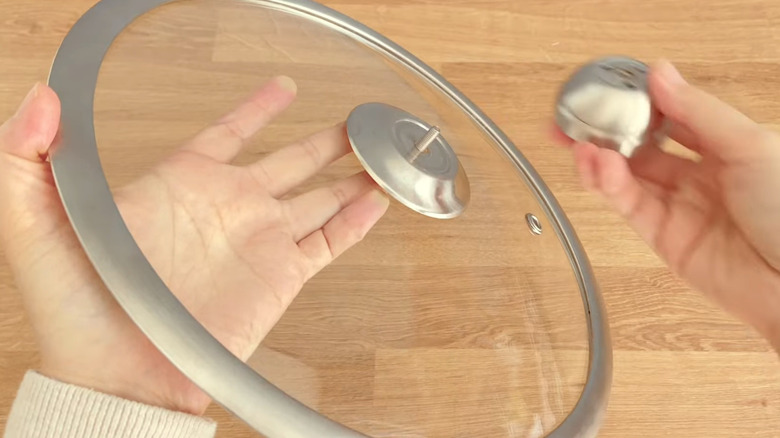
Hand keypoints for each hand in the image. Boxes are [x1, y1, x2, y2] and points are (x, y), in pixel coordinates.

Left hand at [0, 78, 388, 414]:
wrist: (116, 377)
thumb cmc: (73, 308)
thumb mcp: (34, 224)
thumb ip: (27, 156)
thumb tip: (39, 98)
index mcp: (181, 186)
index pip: (228, 134)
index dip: (257, 109)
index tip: (283, 88)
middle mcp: (228, 210)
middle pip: (290, 162)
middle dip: (326, 141)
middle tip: (357, 124)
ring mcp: (258, 244)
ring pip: (319, 198)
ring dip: (351, 176)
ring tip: (382, 156)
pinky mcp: (280, 280)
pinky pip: (328, 244)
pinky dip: (356, 223)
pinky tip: (377, 202)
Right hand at [552, 60, 779, 350]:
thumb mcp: (749, 146)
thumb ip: (698, 111)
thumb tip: (660, 73)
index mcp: (726, 147)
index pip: (672, 116)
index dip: (640, 102)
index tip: (611, 89)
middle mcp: (699, 175)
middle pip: (642, 146)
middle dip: (607, 132)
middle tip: (575, 117)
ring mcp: (678, 206)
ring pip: (628, 176)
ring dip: (600, 158)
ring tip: (578, 143)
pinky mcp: (661, 236)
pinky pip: (628, 203)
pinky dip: (609, 183)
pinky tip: (598, 164)